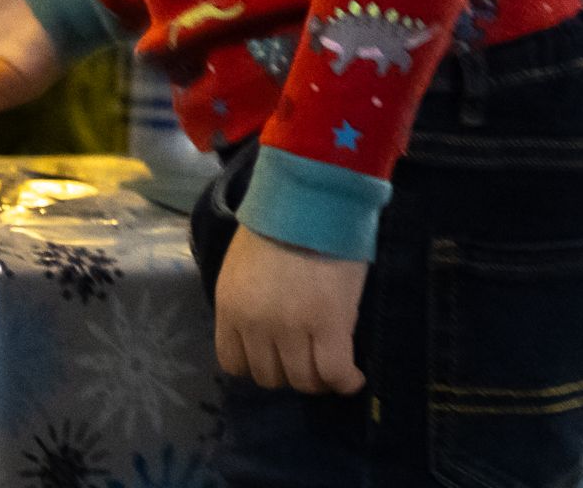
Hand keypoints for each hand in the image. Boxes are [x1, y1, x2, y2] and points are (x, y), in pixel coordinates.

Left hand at [214, 225, 368, 392]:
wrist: (310, 201)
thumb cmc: (279, 226)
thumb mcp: (243, 268)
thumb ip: (248, 303)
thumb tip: (264, 330)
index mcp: (229, 307)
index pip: (233, 362)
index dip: (257, 364)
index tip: (275, 356)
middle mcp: (255, 324)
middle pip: (269, 376)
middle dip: (289, 372)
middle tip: (308, 358)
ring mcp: (290, 328)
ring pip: (303, 380)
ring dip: (318, 379)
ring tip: (331, 366)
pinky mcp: (328, 326)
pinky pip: (335, 373)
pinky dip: (345, 382)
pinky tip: (353, 377)